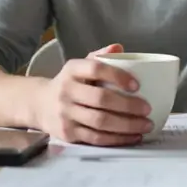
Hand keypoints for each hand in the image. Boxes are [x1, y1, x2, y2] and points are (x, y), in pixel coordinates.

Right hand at [32, 43, 153, 145]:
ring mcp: (66, 113)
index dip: (117, 76)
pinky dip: (117, 139)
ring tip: (145, 124)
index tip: (137, 85)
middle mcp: (66, 91)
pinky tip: (132, 136)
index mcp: (71, 70)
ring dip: (127, 125)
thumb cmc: (69, 84)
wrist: (39, 104)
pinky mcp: (68, 133)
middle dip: (128, 105)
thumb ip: (98, 57)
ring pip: (100, 121)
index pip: (95, 69)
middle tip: (147, 108)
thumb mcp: (79, 67)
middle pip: (100, 99)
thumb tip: (118, 48)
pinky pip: (96, 138)